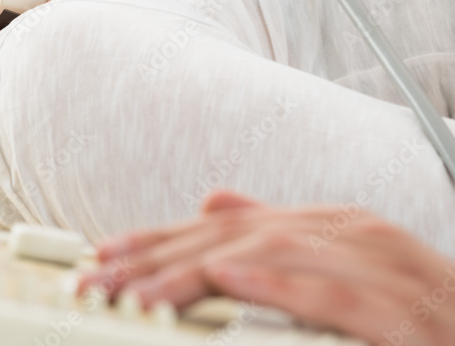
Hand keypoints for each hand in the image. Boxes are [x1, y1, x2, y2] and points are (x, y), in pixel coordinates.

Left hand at [78, 190, 454, 344]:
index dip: (154, 243)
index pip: (218, 231)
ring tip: (141, 290)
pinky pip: (336, 295)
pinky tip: (227, 281)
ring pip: (271, 260)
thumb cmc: (415, 314)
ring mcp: (380, 267)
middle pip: (232, 239)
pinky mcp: (406, 313)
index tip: (99, 259)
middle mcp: (347, 233)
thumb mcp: (339, 270)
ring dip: (198, 275)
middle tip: (99, 281)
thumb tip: (213, 201)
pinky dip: (278, 286)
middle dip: (158, 260)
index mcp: (324, 225)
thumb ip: (276, 237)